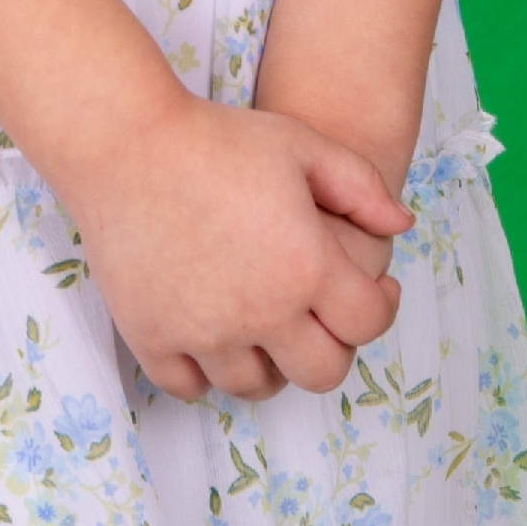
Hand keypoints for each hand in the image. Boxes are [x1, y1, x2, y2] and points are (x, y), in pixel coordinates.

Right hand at [58, 94, 409, 403]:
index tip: (372, 290)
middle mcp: (260, 312)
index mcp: (306, 267)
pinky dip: (206, 371)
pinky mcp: (152, 339)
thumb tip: (401, 227)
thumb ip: (363, 188)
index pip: (368, 323)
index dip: (381, 307)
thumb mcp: (303, 146)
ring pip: (255, 386)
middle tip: (320, 316)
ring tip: (266, 327)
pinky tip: (213, 336)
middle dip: (332, 346)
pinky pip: (190, 386)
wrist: (125, 143)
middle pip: (321, 372)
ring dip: (270, 363)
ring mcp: (203, 333)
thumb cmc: (217, 138)